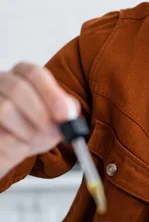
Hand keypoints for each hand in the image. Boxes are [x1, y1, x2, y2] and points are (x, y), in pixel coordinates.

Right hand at [0, 62, 80, 176]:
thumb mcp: (55, 116)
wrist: (13, 148)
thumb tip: (69, 113)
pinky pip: (0, 136)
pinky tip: (20, 147)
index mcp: (21, 74)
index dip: (52, 94)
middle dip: (40, 114)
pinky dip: (16, 146)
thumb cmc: (35, 126)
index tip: (64, 115)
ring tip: (34, 139)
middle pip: (18, 89)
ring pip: (5, 109)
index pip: (34, 73)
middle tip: (54, 132)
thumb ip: (65, 110)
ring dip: (28, 130)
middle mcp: (1, 83)